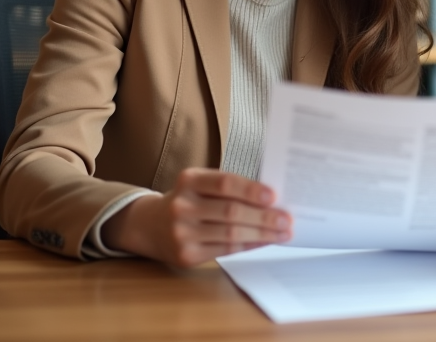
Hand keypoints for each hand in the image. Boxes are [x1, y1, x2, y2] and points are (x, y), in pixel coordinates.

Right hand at [102, 168, 290, 267]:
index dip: (251, 190)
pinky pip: (225, 250)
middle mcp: (182, 206)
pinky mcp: (186, 255)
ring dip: (262, 234)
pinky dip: (249, 245)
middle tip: (286, 219)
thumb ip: (228, 188)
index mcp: (188, 180)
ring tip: (282, 232)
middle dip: (264, 217)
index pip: (225, 183)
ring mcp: (182, 232)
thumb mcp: (199, 185)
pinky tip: (264, 241)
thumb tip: (271, 199)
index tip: (274, 195)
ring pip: (231, 234)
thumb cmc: (187, 200)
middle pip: (231, 212)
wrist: (149, 225)